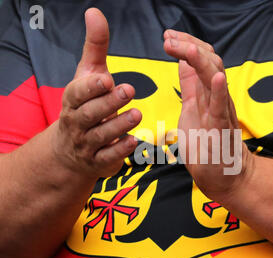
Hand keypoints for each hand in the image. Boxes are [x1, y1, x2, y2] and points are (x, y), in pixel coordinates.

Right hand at [52, 8, 141, 178]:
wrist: (70, 148)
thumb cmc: (84, 105)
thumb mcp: (88, 76)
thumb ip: (96, 48)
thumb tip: (95, 12)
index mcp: (73, 100)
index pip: (78, 93)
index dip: (91, 87)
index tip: (107, 78)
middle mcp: (77, 122)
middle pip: (90, 113)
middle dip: (108, 103)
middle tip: (129, 90)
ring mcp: (86, 144)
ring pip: (101, 135)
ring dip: (118, 125)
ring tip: (137, 114)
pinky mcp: (98, 161)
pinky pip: (108, 157)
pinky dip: (119, 150)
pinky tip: (133, 141)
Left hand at [163, 30, 251, 202]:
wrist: (222, 174)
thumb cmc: (207, 144)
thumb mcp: (192, 109)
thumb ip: (190, 85)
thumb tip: (182, 62)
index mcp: (204, 93)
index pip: (199, 59)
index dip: (185, 43)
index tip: (167, 36)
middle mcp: (215, 97)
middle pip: (208, 61)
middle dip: (187, 45)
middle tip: (167, 38)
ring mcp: (220, 112)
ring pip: (215, 78)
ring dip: (200, 60)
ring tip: (185, 48)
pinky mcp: (221, 130)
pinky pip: (222, 108)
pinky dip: (220, 92)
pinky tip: (217, 78)